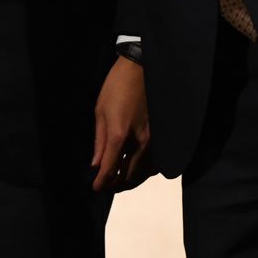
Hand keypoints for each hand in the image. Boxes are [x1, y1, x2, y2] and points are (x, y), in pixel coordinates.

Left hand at [92, 54, 151, 192]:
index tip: (95, 188)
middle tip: (107, 187)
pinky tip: (136, 169)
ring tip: (120, 182)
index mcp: (119, 134)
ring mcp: (153, 140)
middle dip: (117, 185)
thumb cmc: (116, 87)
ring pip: (145, 172)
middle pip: (129, 175)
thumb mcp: (100, 112)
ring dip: (131, 180)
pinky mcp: (161, 136)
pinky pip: (155, 162)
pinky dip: (146, 171)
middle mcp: (139, 141)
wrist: (141, 69)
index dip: (102, 182)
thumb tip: (96, 163)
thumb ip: (99, 141)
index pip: (110, 169)